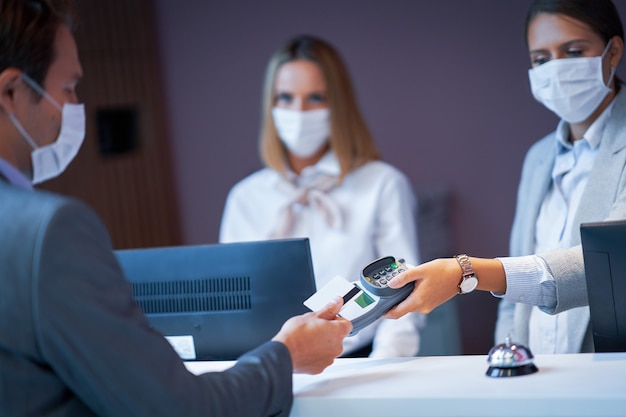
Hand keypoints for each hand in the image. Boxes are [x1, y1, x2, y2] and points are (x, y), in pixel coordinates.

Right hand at [272, 296, 351, 373]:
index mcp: (337, 332)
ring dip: (322, 344)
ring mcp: (329, 359)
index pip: (347, 324)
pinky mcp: (320, 368)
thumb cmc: (296, 335)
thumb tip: (337, 302)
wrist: (284, 352)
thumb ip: (328, 309)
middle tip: (314, 328)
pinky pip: (321, 358)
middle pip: (338, 337)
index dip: (337, 320)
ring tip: (308, 339)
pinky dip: (316, 354)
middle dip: (328, 332)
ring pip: (329, 348)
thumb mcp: (312, 316)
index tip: (328, 318)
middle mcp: (337, 348)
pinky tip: (306, 349)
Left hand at [384, 257, 506, 317]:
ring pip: (410, 305)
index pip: (397, 313)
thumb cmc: (444, 271)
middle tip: (387, 289)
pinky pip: (418, 302)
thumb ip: (403, 278)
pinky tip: (413, 284)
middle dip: (393, 301)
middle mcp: (423, 307)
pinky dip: (412, 296)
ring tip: (401, 283)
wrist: (462, 274)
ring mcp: (428, 306)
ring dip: (403, 297)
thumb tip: (391, 284)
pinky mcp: (432, 303)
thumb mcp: (420, 270)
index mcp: (418, 301)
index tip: (377, 311)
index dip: (385, 313)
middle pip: (402, 309)